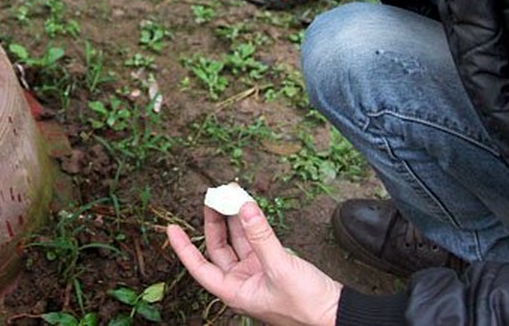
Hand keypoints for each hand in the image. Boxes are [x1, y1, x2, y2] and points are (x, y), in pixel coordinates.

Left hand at [166, 202, 342, 325]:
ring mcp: (258, 274)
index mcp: (235, 292)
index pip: (200, 267)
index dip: (184, 248)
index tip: (171, 230)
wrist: (337, 315)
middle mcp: (243, 283)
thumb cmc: (307, 306)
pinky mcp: (274, 267)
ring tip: (231, 194)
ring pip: (239, 242)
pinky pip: (257, 241)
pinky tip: (249, 208)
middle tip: (213, 197)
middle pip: (219, 249)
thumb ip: (261, 236)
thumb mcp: (280, 267)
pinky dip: (253, 225)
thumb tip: (243, 207)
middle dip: (215, 222)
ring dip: (235, 219)